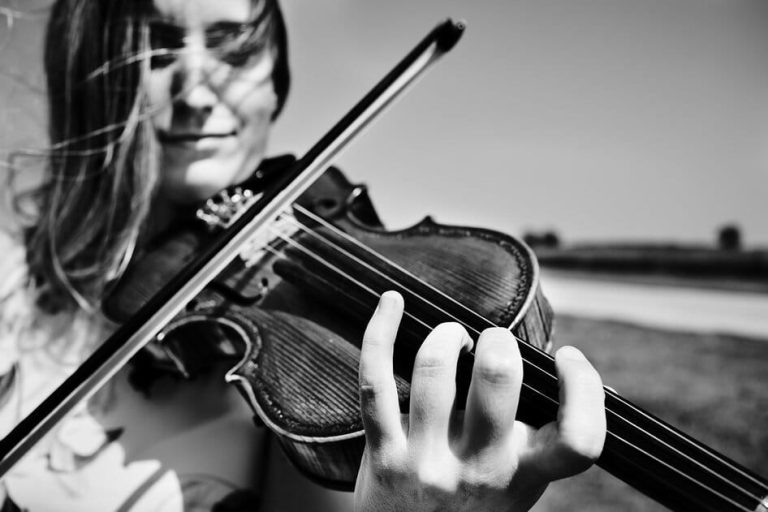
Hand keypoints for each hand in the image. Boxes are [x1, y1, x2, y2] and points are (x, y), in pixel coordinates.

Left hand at [354, 291, 605, 511]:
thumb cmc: (474, 500)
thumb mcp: (518, 480)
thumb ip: (534, 434)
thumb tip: (569, 369)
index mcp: (526, 474)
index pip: (580, 439)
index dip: (584, 386)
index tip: (565, 357)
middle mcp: (481, 469)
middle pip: (496, 377)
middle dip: (497, 339)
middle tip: (492, 342)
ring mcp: (427, 461)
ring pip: (434, 369)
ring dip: (445, 334)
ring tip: (452, 338)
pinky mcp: (383, 452)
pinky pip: (374, 381)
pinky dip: (380, 331)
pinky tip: (392, 302)